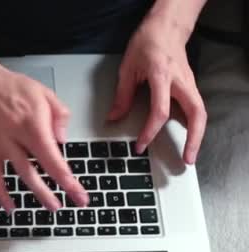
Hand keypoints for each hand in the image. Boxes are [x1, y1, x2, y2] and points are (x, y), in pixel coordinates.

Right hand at [0, 60, 88, 211]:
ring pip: (20, 175)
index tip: (79, 194)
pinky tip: (10, 206)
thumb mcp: (44, 92)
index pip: (54, 160)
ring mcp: (2, 146)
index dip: (68, 181)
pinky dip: (1, 193)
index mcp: (33, 125)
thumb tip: (63, 140)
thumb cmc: (10, 86)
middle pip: (37, 172)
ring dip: (36, 193)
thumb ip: (59, 116)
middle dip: (55, 191)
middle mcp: (17, 139)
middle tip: (69, 205)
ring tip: (51, 206)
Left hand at [108, 16, 206, 163]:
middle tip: (187, 159)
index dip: (150, 131)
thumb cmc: (147, 42)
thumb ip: (122, 95)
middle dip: (193, 139)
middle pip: (195, 114)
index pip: (159, 111)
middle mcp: (180, 81)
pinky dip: (195, 124)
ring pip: (201, 112)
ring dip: (198, 135)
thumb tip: (114, 118)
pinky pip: (196, 108)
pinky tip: (188, 136)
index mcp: (162, 76)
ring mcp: (189, 83)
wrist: (166, 28)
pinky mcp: (190, 86)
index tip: (141, 146)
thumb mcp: (128, 68)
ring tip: (190, 153)